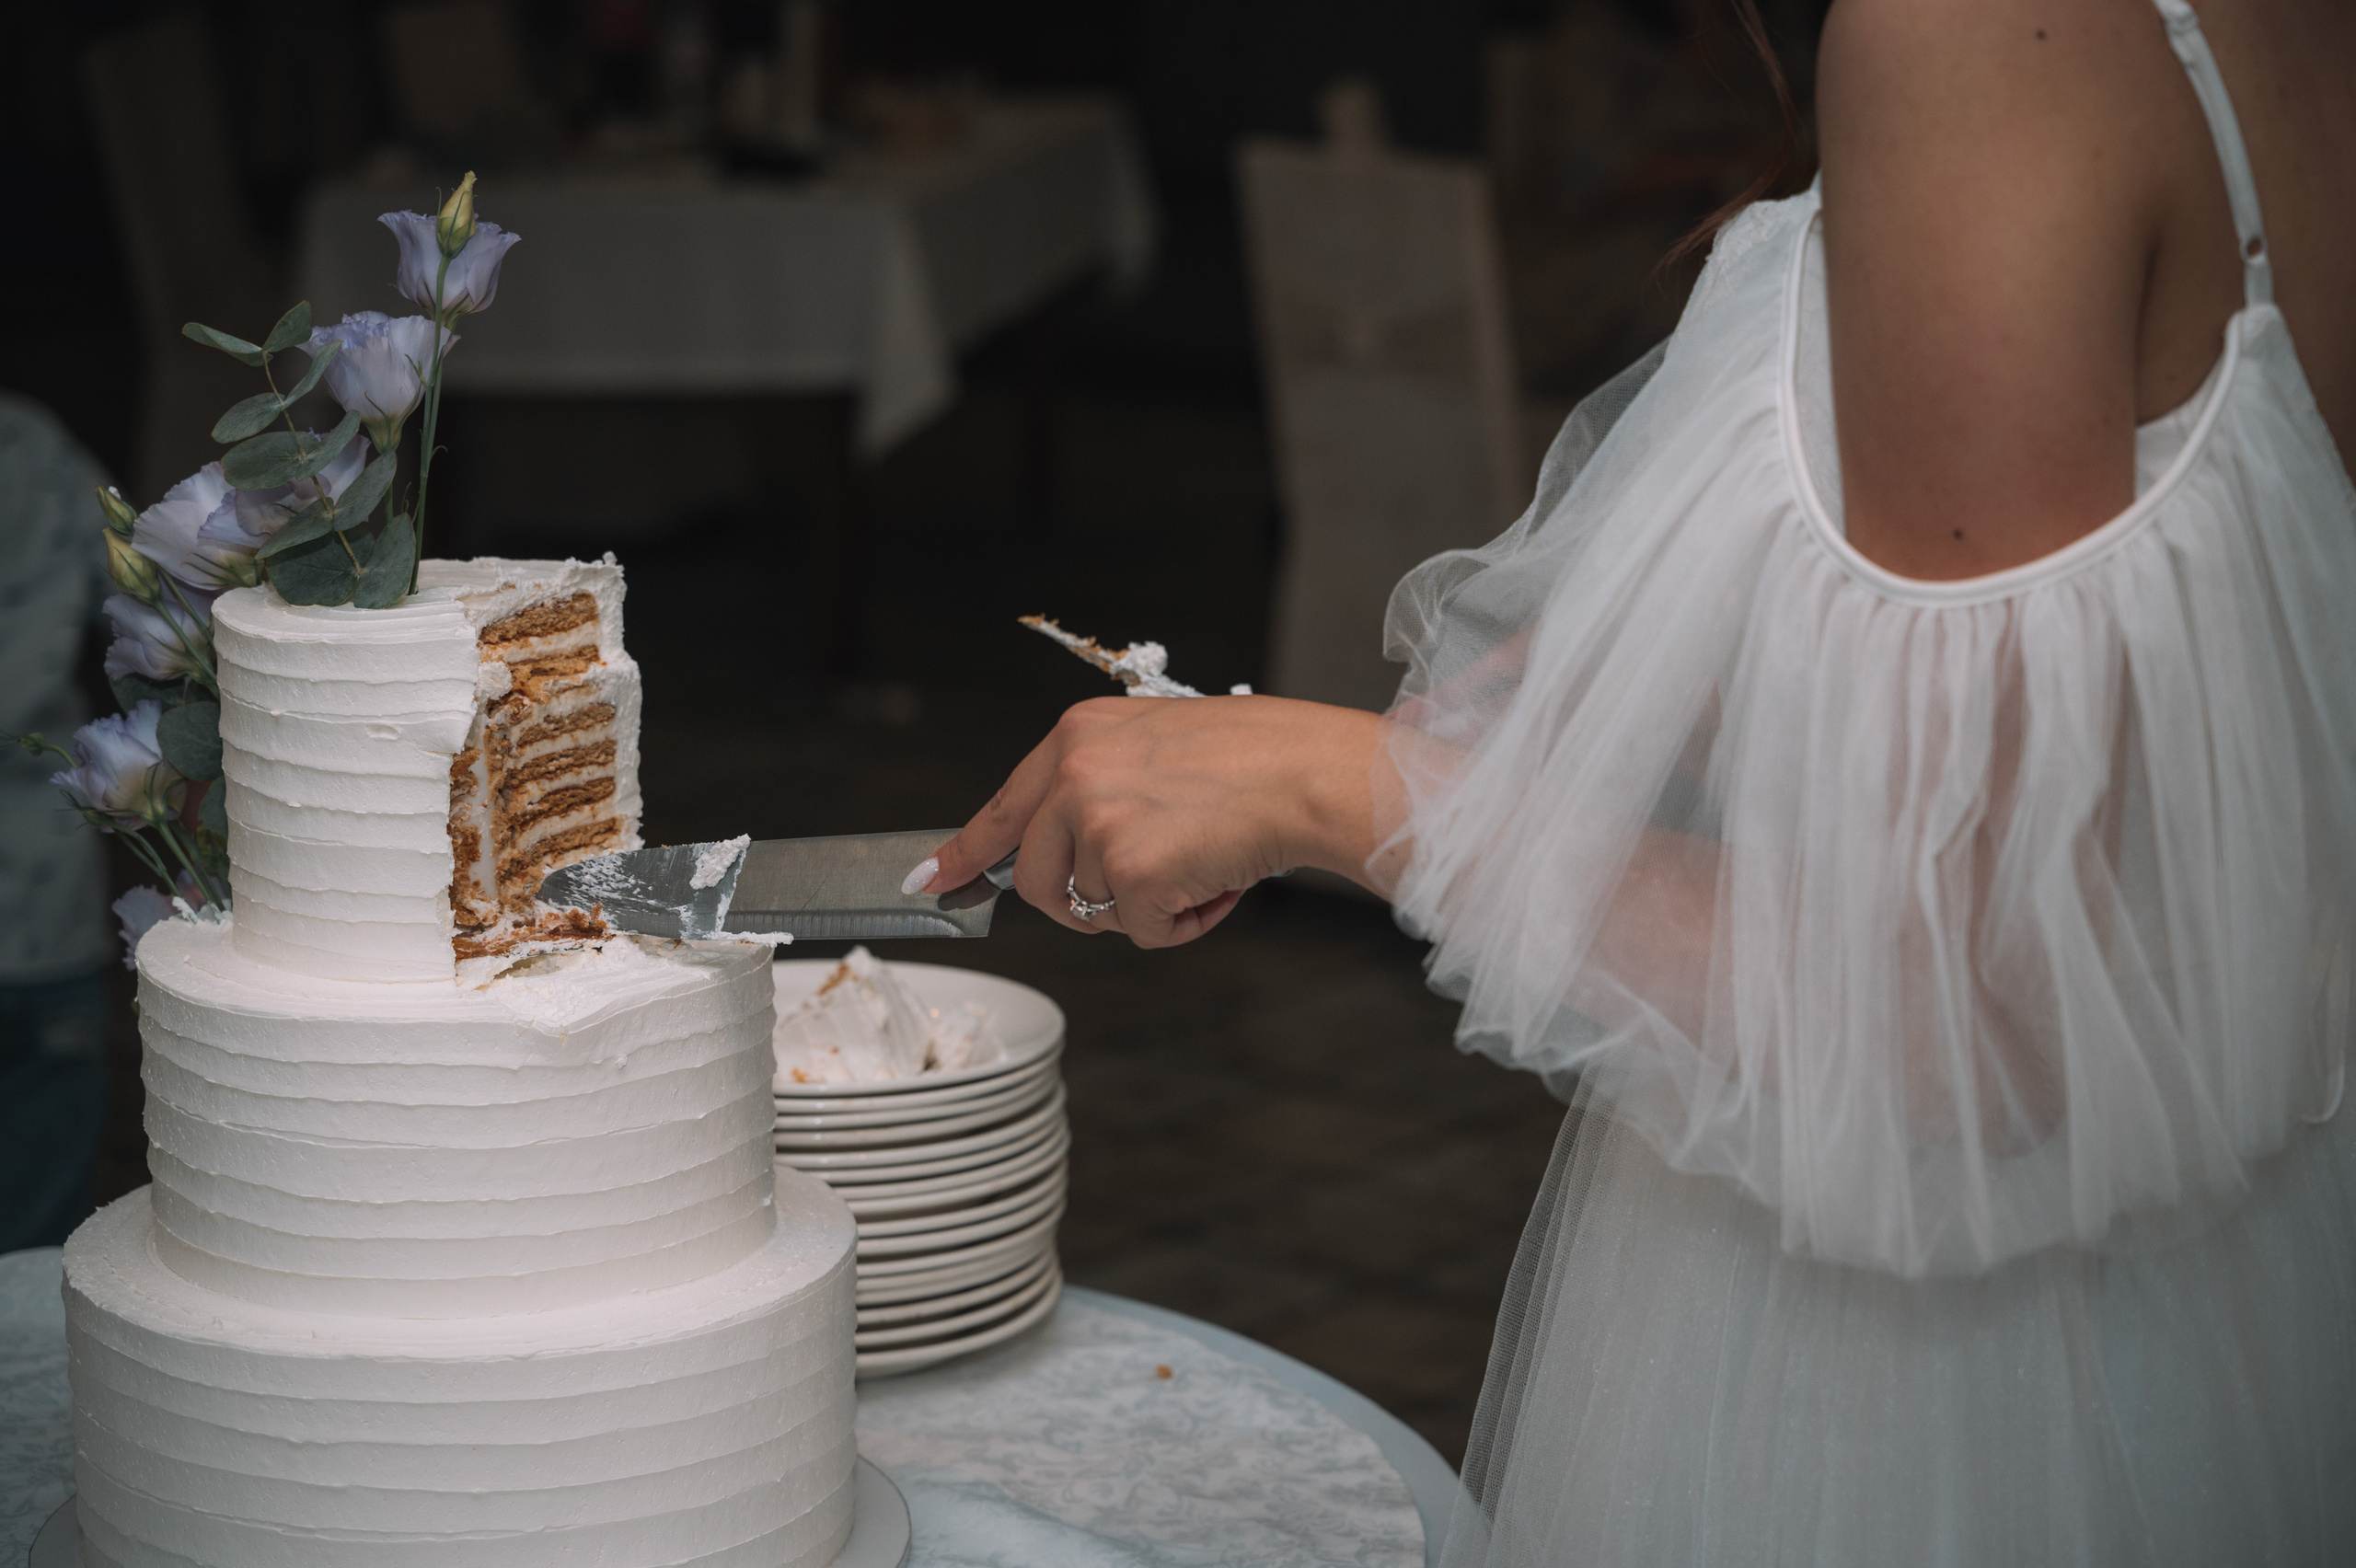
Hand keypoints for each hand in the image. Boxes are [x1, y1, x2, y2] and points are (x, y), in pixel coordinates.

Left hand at [910, 695, 1386, 947]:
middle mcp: (1075, 775)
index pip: (1001, 807)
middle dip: (1080, 902)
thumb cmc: (1253, 760)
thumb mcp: (1152, 746)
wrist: (1307, 772)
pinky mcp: (1132, 872)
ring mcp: (1099, 824)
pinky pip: (1141, 932)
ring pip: (1092, 910)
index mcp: (1076, 737)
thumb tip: (1059, 852)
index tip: (932, 880)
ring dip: (1147, 907)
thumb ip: (1096, 788)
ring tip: (1201, 863)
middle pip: (1035, 879)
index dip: (964, 852)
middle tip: (1142, 890)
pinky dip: (1183, 924)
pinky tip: (1216, 883)